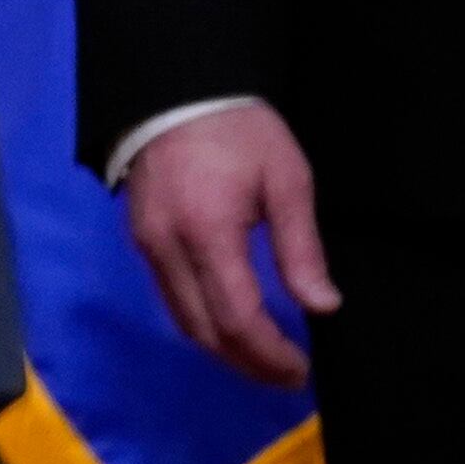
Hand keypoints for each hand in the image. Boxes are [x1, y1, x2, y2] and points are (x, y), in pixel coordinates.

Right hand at [121, 102, 339, 386]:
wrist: (175, 88)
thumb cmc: (240, 130)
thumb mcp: (286, 179)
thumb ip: (301, 248)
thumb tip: (323, 307)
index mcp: (209, 232)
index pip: (237, 318)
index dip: (270, 354)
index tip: (301, 370)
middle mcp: (168, 248)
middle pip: (205, 332)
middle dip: (248, 363)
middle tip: (288, 375)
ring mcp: (148, 245)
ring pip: (183, 321)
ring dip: (224, 350)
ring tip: (264, 358)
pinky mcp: (141, 239)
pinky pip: (170, 298)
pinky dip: (203, 323)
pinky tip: (231, 323)